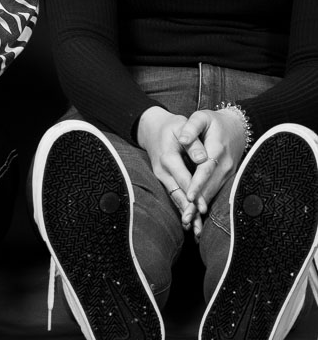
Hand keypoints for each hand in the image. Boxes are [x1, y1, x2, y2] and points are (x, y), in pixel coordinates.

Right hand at [135, 106, 194, 225]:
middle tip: (197, 228)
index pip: (183, 179)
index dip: (194, 194)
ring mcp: (162, 176)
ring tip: (194, 229)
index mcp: (168, 157)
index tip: (203, 208)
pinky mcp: (165, 179)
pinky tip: (189, 220)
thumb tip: (203, 159)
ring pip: (175, 197)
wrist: (152, 127)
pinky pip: (174, 195)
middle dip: (188, 211)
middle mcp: (162, 170)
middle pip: (177, 194)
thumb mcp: (181, 125)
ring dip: (185, 213)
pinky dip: (182, 208)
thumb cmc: (172, 126)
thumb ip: (193, 142)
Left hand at [179, 109, 248, 231]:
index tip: (189, 196)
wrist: (238, 127)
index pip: (206, 170)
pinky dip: (207, 202)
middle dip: (198, 202)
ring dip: (203, 206)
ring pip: (214, 192)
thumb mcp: (201, 117)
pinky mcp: (228, 177)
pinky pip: (217, 191)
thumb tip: (182, 139)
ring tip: (190, 220)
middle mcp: (225, 165)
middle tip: (186, 217)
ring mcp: (229, 172)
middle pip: (210, 186)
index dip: (198, 184)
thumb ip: (191, 127)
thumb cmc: (215, 121)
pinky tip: (198, 214)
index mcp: (218, 150)